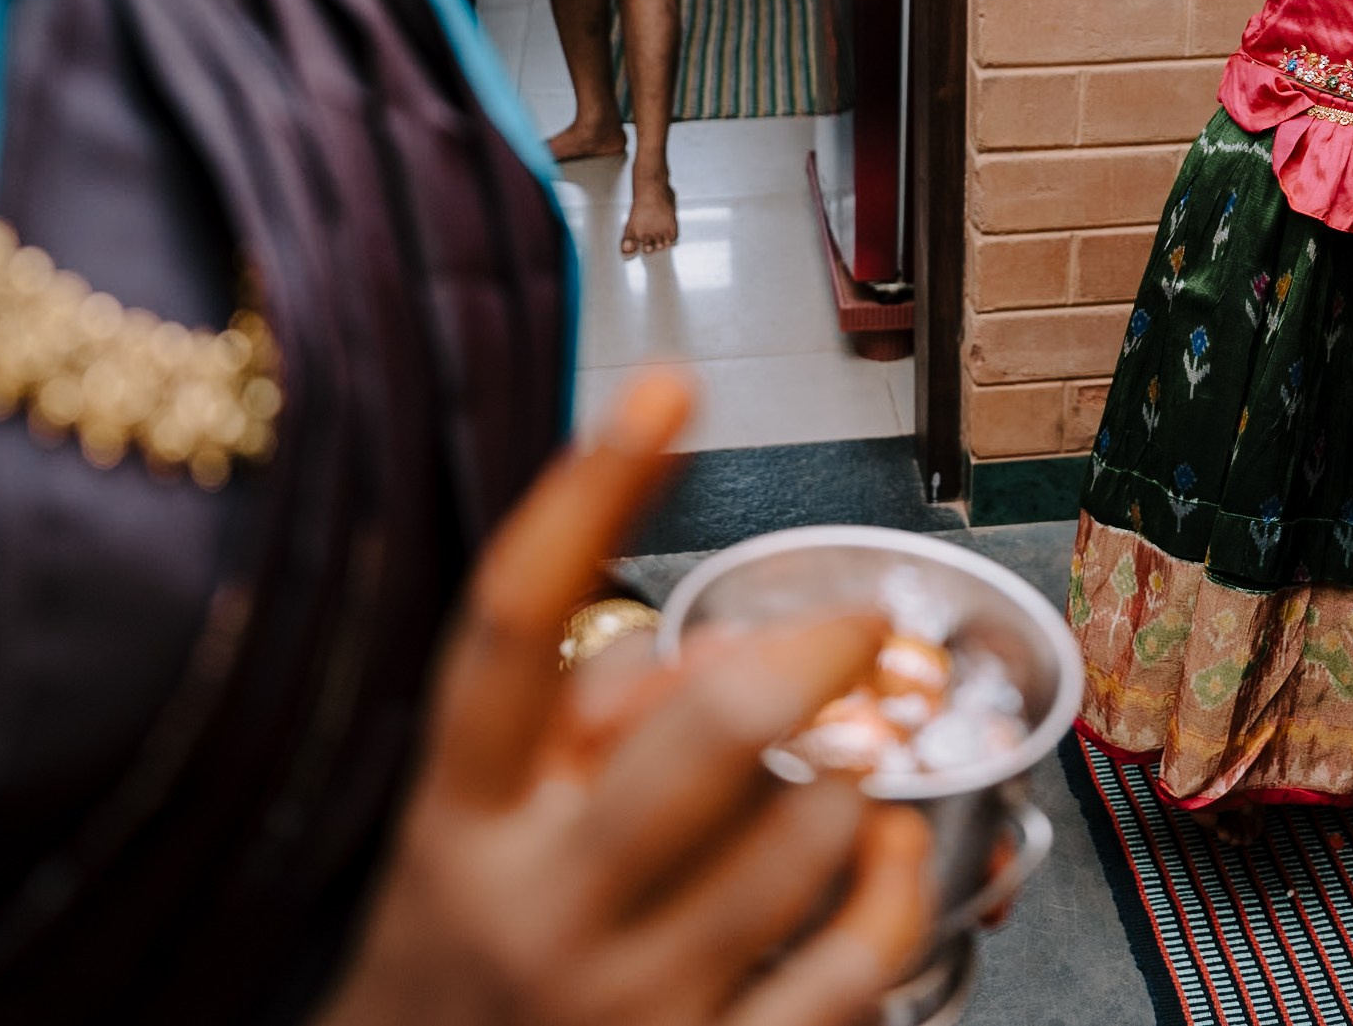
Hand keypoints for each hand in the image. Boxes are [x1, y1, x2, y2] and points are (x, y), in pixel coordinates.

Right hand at [318, 374, 932, 1025]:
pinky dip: (890, 881)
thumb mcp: (476, 823)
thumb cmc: (468, 950)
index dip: (590, 490)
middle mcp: (538, 903)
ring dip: (855, 768)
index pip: (514, 623)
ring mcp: (624, 1001)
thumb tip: (731, 649)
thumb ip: (576, 718)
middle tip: (858, 623)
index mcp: (462, 815)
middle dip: (814, 650)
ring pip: (801, 830)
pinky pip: (850, 962)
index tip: (666, 388)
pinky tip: (880, 844)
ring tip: (856, 754)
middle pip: (701, 730)